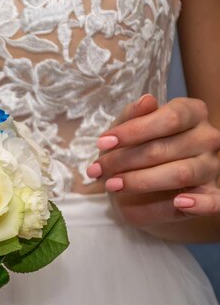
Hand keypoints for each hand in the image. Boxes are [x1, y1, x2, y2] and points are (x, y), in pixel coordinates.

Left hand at [87, 95, 219, 228]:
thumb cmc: (133, 149)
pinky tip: (180, 203)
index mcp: (191, 112)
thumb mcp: (125, 130)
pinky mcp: (211, 195)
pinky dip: (201, 204)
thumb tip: (147, 101)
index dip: (134, 131)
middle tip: (96, 170)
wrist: (137, 185)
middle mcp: (207, 137)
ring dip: (141, 181)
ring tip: (112, 185)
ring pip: (181, 173)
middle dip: (124, 160)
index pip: (170, 118)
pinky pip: (215, 201)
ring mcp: (211, 167)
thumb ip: (132, 116)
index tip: (102, 143)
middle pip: (166, 148)